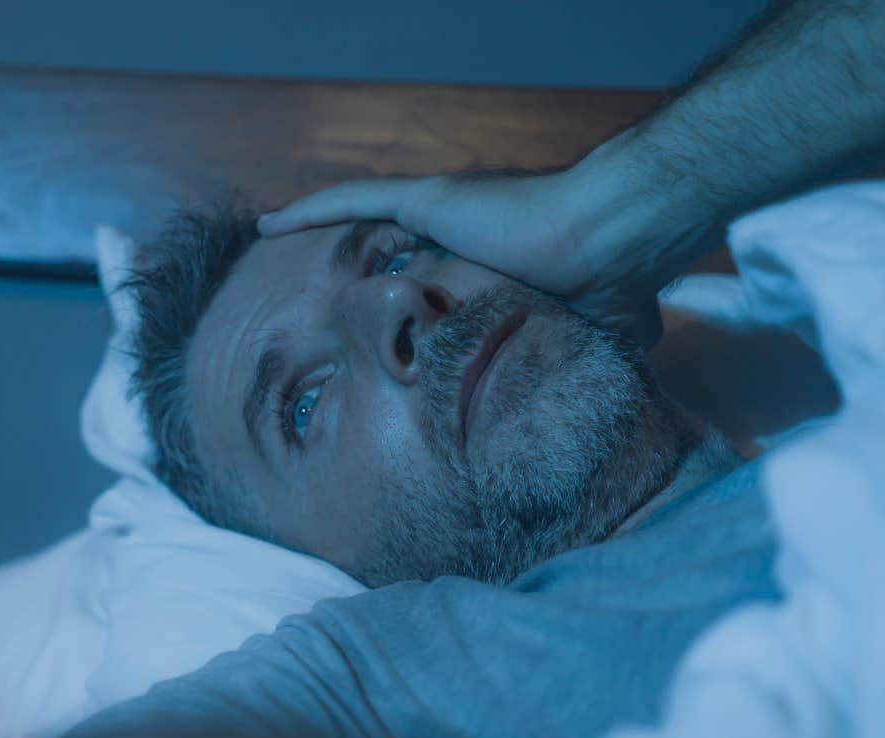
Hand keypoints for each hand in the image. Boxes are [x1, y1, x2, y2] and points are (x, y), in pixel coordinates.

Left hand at [259, 135, 718, 349]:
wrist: (614, 242)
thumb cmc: (611, 287)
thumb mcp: (591, 333)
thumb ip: (575, 353)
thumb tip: (594, 392)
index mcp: (489, 260)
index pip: (428, 278)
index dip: (399, 297)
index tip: (374, 327)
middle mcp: (461, 230)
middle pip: (387, 253)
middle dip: (345, 274)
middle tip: (303, 308)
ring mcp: (445, 209)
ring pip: (361, 222)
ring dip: (316, 234)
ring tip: (270, 248)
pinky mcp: (432, 198)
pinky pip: (356, 200)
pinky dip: (311, 210)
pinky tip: (269, 224)